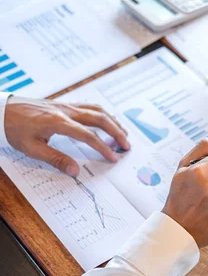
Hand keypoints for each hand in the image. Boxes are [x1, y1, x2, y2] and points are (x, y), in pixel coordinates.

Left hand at [4, 97, 129, 175]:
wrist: (2, 109)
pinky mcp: (65, 104)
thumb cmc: (14, 128)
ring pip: (98, 110)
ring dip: (113, 121)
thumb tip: (75, 171)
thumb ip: (56, 159)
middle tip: (126, 145)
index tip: (113, 157)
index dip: (103, 147)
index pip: (88, 135)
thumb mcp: (31, 148)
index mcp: (59, 122)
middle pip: (100, 119)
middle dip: (116, 132)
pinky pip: (90, 106)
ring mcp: (67, 105)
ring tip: (123, 133)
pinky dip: (103, 114)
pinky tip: (107, 120)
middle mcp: (67, 111)